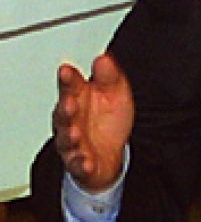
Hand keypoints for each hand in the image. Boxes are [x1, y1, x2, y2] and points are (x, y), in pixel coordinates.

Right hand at [52, 53, 133, 192]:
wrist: (110, 153)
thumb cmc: (108, 120)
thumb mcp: (115, 92)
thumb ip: (109, 75)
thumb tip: (103, 57)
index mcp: (78, 98)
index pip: (70, 86)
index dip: (68, 79)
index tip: (66, 70)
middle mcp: (71, 120)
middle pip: (64, 113)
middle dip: (65, 108)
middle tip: (70, 102)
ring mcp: (72, 142)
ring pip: (66, 139)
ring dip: (69, 136)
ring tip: (74, 133)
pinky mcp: (79, 162)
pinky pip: (78, 164)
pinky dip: (81, 163)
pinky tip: (86, 161)